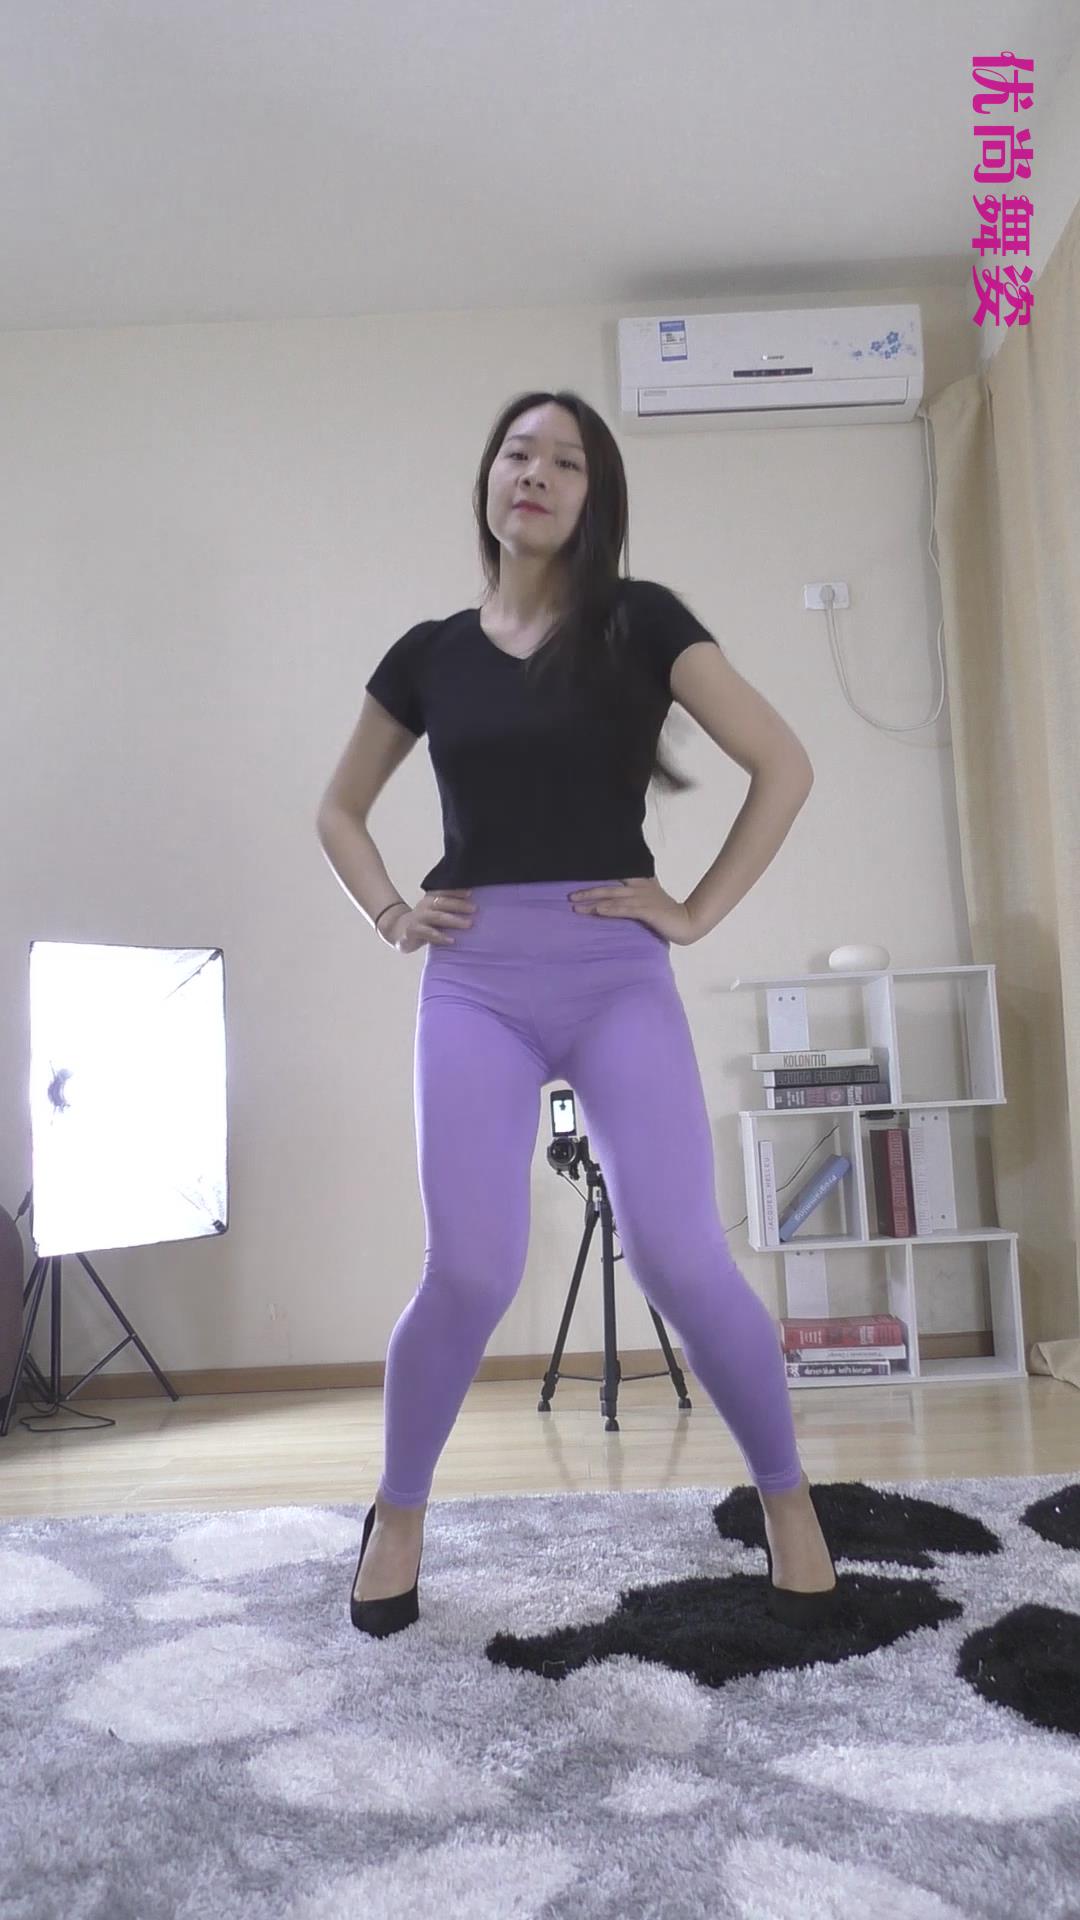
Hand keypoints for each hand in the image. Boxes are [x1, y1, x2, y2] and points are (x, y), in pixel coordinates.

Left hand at [569, 877, 697, 945]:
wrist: (688, 921)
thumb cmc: (668, 913)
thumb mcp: (651, 899)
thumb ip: (637, 895)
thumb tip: (618, 900)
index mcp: (640, 883)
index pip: (615, 878)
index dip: (597, 880)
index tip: (578, 882)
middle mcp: (639, 888)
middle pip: (609, 888)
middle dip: (588, 891)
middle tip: (570, 896)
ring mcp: (643, 899)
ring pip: (613, 898)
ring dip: (593, 902)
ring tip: (576, 906)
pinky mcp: (647, 911)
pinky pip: (624, 909)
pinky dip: (609, 910)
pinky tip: (597, 910)